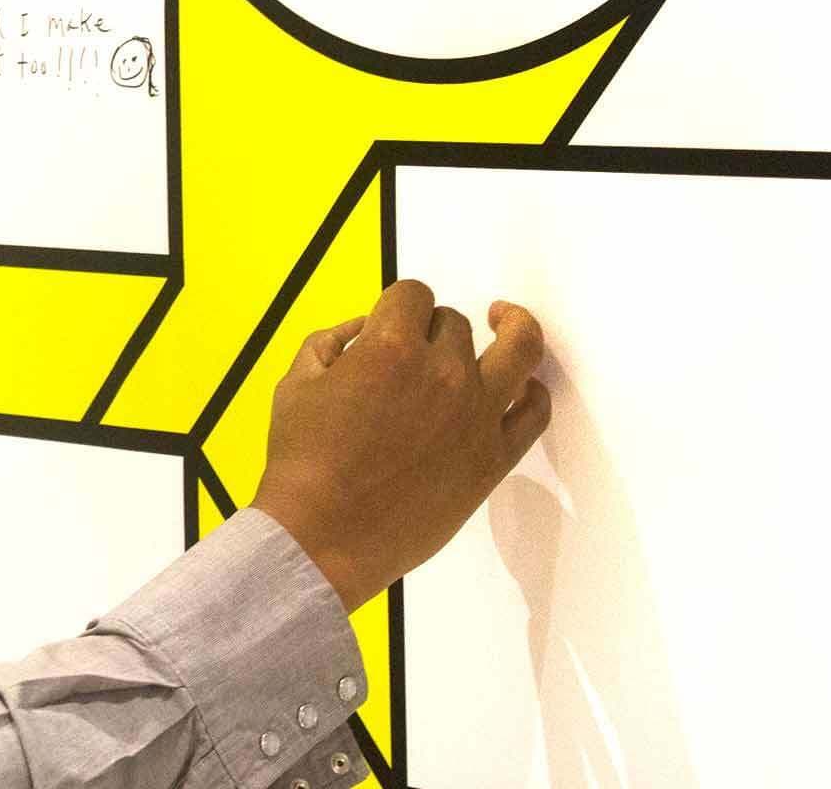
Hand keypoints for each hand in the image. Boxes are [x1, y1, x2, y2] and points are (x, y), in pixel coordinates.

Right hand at [250, 279, 551, 611]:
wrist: (323, 536)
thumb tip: (361, 329)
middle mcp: (443, 373)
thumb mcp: (295, 384)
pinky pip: (535, 412)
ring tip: (507, 319)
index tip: (395, 318)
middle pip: (455, 323)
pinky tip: (523, 384)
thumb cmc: (303, 464)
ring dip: (514, 326)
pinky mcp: (494, 457)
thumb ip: (330, 341)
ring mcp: (476, 415)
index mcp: (390, 347)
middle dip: (433, 329)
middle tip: (416, 353)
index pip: (413, 295)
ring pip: (519, 348)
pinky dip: (534, 391)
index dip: (400, 304)